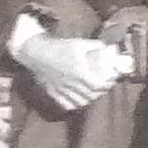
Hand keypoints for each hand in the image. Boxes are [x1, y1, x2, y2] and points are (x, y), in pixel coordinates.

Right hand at [11, 32, 126, 115]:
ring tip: (94, 92)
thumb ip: (95, 46)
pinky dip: (76, 104)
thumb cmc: (59, 47)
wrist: (36, 52)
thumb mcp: (79, 43)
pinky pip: (68, 105)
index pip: (98, 85)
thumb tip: (108, 48)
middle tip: (105, 85)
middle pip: (91, 95)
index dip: (107, 84)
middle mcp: (71, 84)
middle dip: (101, 90)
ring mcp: (62, 91)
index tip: (111, 79)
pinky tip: (79, 98)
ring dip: (90, 98)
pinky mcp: (54, 94)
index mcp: (79, 72)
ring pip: (81, 101)